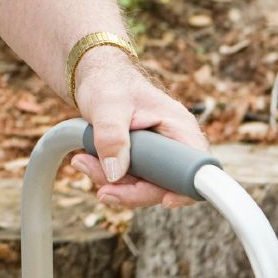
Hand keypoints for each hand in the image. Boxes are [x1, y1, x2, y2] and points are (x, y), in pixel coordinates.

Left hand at [69, 46, 207, 208]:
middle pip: (167, 184)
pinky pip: (132, 176)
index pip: (196, 169)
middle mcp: (175, 143)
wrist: (96, 76)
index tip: (164, 200)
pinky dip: (109, 174)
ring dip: (112, 180)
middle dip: (131, 189)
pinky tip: (87, 160)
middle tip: (101, 188)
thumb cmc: (107, 83)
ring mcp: (160, 152)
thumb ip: (111, 136)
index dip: (185, 189)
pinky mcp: (143, 157)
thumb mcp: (106, 106)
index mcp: (179, 127)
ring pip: (145, 183)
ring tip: (82, 162)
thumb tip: (115, 173)